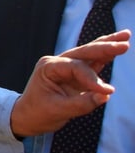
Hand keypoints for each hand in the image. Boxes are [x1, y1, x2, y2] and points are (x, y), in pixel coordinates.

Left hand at [11, 30, 129, 135]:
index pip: (76, 68)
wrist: (27, 117)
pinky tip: (117, 47)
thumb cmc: (38, 113)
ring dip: (108, 45)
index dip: (92, 79)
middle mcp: (57, 62)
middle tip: (125, 43)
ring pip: (89, 53)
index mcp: (48, 67)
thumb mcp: (57, 111)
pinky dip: (105, 57)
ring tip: (126, 36)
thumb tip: (105, 96)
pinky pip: (92, 63)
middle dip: (105, 47)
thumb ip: (81, 104)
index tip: (108, 92)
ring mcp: (66, 67)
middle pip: (84, 52)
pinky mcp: (75, 75)